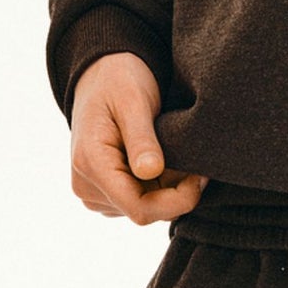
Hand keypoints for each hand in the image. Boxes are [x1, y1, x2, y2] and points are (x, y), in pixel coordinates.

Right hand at [70, 52, 207, 226]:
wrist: (102, 76)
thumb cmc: (119, 82)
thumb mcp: (133, 102)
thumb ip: (141, 138)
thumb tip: (150, 171)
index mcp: (91, 165)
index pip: (139, 209)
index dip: (177, 200)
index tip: (200, 176)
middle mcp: (87, 187)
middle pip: (145, 212)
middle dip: (176, 192)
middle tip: (195, 161)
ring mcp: (95, 193)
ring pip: (145, 209)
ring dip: (168, 189)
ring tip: (176, 154)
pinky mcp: (105, 193)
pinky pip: (139, 202)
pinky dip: (159, 187)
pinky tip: (164, 161)